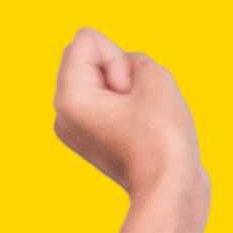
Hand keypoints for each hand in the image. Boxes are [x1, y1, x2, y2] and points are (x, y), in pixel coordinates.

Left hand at [50, 28, 203, 202]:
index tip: (128, 93)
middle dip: (121, 72)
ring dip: (130, 90)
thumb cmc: (162, 135)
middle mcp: (62, 115)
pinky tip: (142, 131)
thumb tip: (121, 76)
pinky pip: (113, 101)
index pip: (85, 40)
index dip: (117, 57)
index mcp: (67, 99)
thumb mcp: (151, 74)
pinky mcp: (93, 139)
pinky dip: (131, 107)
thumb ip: (130, 57)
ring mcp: (75, 130)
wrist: (170, 192)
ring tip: (142, 121)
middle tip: (137, 109)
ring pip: (106, 80)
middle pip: (91, 59)